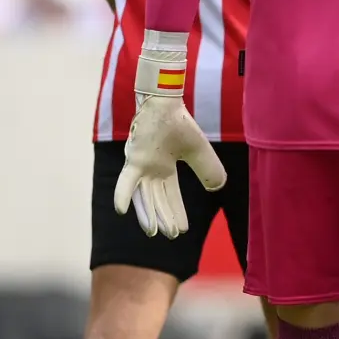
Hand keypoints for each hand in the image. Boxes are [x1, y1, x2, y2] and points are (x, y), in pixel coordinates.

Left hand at [113, 94, 225, 238]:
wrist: (165, 104)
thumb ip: (208, 168)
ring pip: (144, 196)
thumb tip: (217, 188)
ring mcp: (141, 166)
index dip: (177, 212)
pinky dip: (123, 196)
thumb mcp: (199, 151)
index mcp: (164, 168)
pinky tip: (121, 211)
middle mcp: (151, 170)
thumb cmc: (179, 123)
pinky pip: (126, 182)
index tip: (183, 230)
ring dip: (148, 214)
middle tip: (171, 235)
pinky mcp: (133, 161)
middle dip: (165, 218)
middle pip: (158, 199)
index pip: (171, 195)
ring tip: (154, 232)